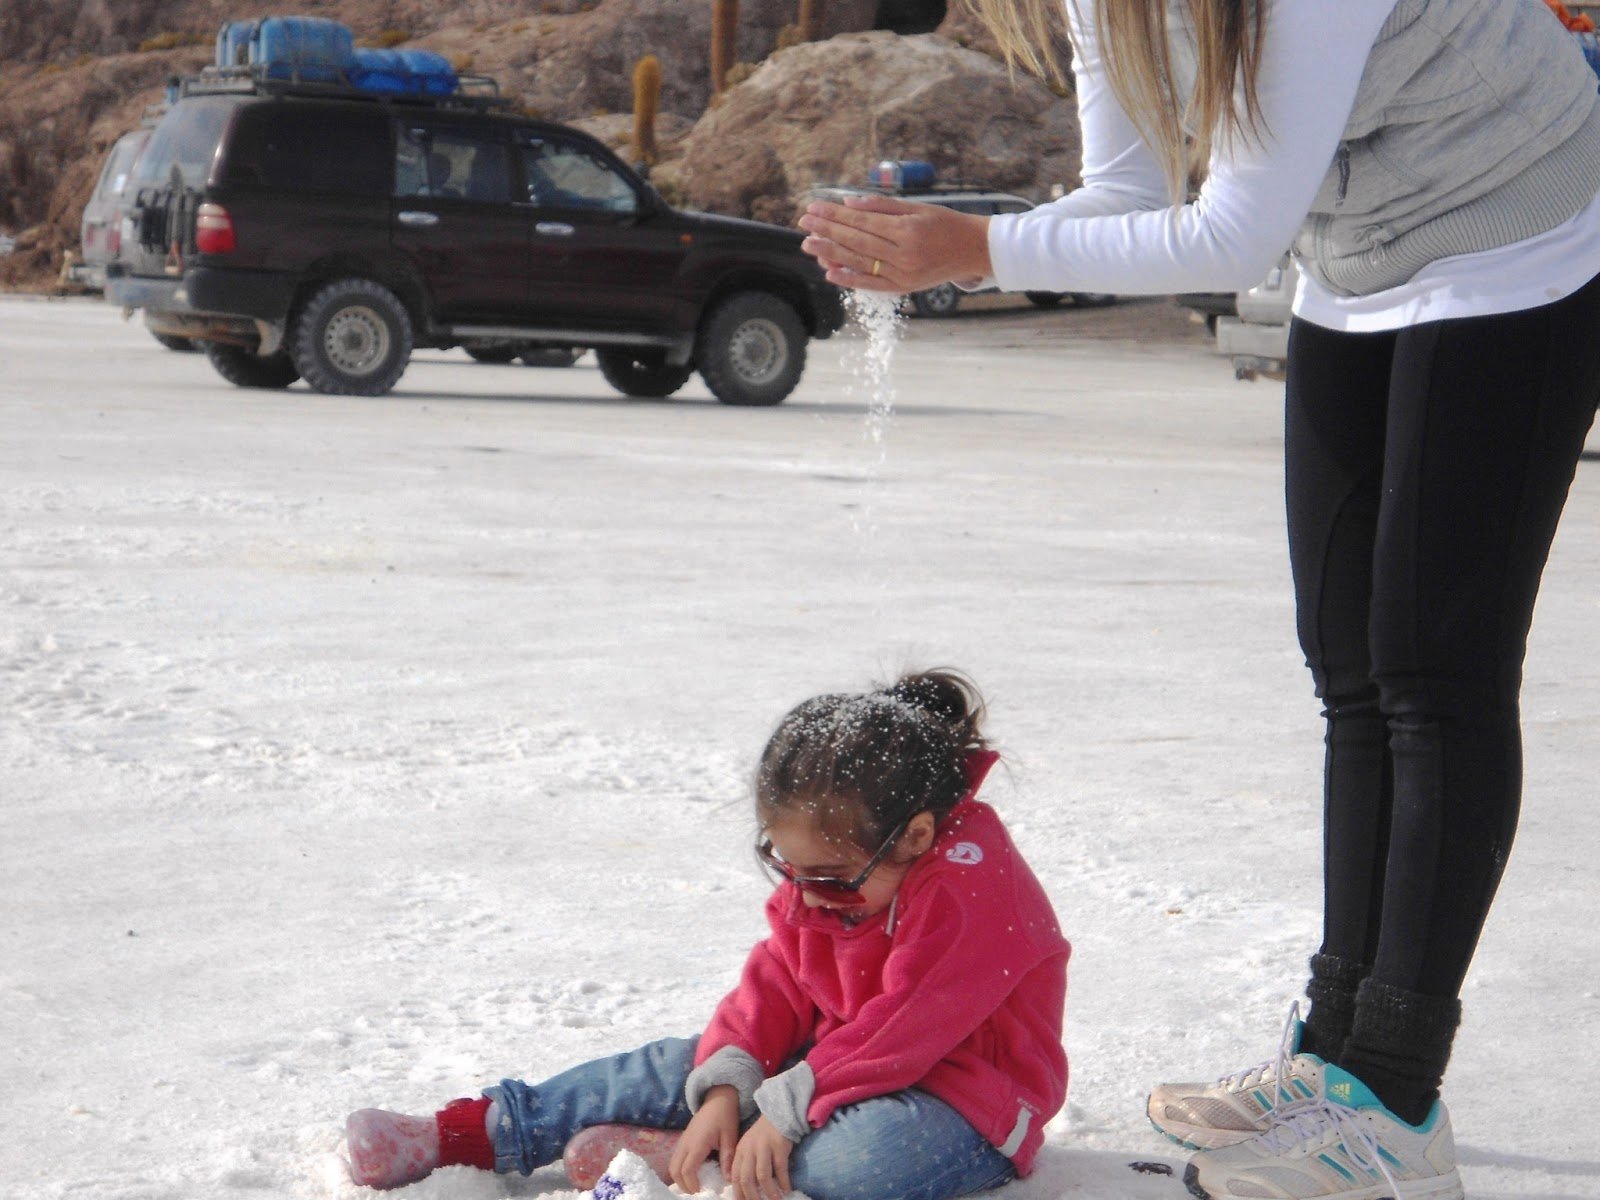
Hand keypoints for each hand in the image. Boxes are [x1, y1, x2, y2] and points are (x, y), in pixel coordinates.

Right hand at [669, 1087, 738, 1193]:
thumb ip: (727, 1158)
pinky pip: (675, 1158)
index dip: (691, 1184)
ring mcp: (682, 1141)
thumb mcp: (730, 1136)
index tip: (701, 1192)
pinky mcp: (682, 1140)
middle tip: (696, 1192)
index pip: (687, 1170)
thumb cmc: (726, 1116)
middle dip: (683, 1185)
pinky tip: (692, 1174)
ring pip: (672, 1165)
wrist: (718, 1098)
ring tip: (694, 1185)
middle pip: (675, 1170)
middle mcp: (686, 1143)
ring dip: (680, 1178)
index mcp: (698, 1143)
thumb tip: (728, 1179)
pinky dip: (679, 1170)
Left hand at [728, 1116, 794, 1199]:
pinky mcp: (779, 1146)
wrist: (778, 1115)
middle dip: (752, 1197)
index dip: (739, 1193)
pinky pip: (780, 1169)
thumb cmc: (763, 1136)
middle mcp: (750, 1150)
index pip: (735, 1176)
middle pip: (747, 1179)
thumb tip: (743, 1189)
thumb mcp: (748, 1148)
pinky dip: (783, 1181)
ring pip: (763, 1176)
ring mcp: (764, 1148)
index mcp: (740, 1152)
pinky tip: (787, 1189)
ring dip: (770, 1192)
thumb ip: (744, 1165)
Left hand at [798, 194, 992, 294]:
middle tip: (804, 224)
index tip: (814, 208)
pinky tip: (830, 272)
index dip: (834, 215)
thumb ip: (883, 206)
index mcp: (907, 230)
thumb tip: (849, 203)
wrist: (975, 250)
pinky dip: (849, 279)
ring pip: (859, 263)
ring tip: (809, 245)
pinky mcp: (903, 288)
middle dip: (827, 231)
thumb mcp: (917, 207)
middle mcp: (903, 254)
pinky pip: (871, 284)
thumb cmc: (946, 223)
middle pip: (856, 242)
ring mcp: (902, 274)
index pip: (861, 222)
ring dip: (830, 254)